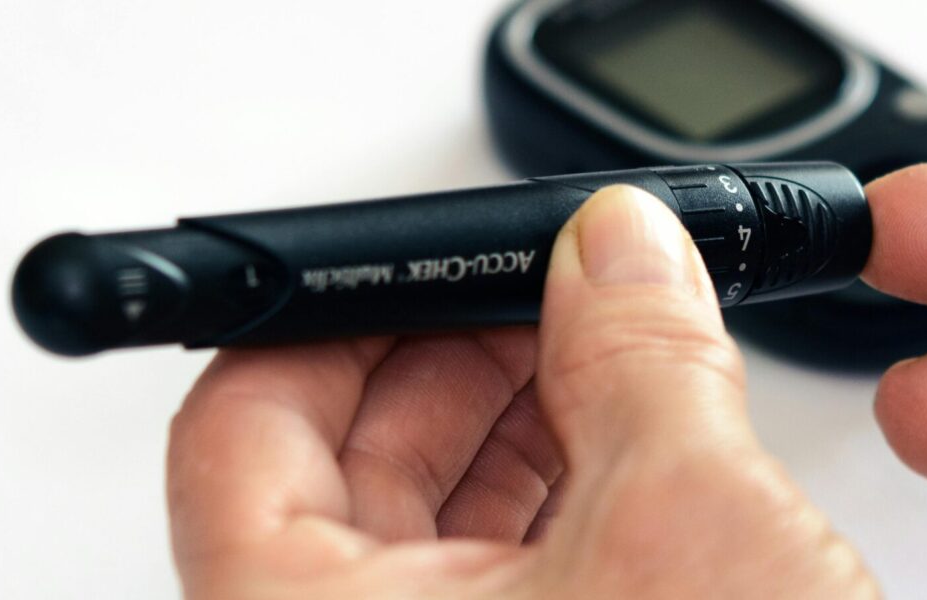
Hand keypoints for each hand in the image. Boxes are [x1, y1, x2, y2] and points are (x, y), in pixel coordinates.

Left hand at [166, 186, 873, 597]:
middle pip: (342, 463)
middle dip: (456, 350)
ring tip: (615, 342)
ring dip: (523, 413)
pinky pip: (506, 567)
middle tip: (547, 281)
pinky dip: (566, 485)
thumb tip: (620, 247)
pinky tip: (637, 426)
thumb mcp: (686, 521)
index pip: (239, 431)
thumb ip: (642, 355)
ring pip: (434, 518)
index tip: (415, 258)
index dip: (326, 317)